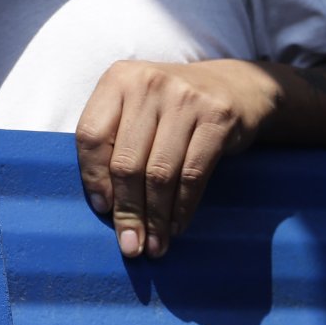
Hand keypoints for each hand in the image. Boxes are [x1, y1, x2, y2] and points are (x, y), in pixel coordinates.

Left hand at [75, 59, 280, 257]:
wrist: (235, 85)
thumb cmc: (170, 106)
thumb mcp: (135, 107)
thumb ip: (113, 141)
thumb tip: (104, 205)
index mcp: (118, 79)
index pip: (91, 135)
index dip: (92, 177)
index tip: (102, 208)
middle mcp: (148, 84)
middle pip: (126, 161)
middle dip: (126, 210)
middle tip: (130, 243)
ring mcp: (185, 99)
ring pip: (159, 173)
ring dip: (155, 217)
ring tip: (153, 245)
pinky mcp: (217, 118)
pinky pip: (193, 175)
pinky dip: (182, 208)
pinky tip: (176, 227)